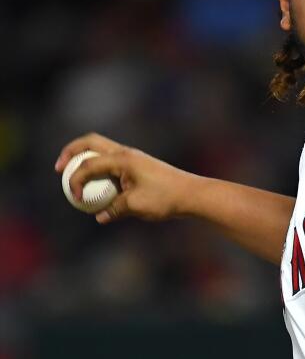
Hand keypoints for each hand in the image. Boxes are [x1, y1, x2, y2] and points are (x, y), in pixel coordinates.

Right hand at [55, 133, 199, 223]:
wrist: (192, 194)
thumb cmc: (165, 198)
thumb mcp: (135, 206)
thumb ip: (114, 209)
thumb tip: (100, 216)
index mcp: (123, 159)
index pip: (88, 164)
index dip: (76, 181)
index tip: (78, 199)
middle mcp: (126, 153)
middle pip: (90, 142)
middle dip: (71, 152)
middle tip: (59, 168)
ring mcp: (132, 158)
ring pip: (101, 150)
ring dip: (85, 159)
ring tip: (73, 175)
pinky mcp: (138, 165)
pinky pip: (111, 162)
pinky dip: (99, 169)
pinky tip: (97, 187)